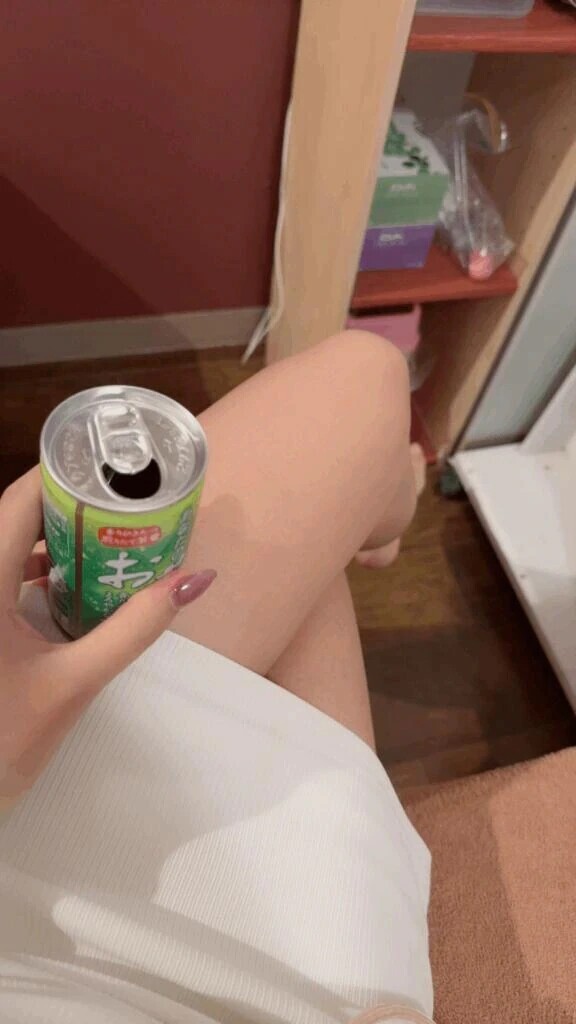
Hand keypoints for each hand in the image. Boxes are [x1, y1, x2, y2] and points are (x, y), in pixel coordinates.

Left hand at [0, 468, 214, 812]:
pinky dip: (39, 572)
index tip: (113, 469)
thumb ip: (135, 629)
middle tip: (126, 503)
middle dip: (72, 506)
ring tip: (111, 540)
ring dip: (57, 540)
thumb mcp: (76, 681)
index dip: (64, 476)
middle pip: (16, 518)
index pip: (18, 502)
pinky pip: (5, 577)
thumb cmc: (2, 740)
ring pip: (10, 547)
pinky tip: (75, 587)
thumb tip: (193, 580)